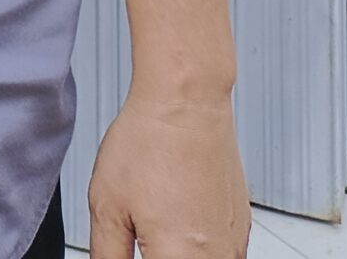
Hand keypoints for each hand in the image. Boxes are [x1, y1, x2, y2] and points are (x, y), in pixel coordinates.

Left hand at [87, 92, 248, 257]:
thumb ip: (107, 255)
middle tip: (139, 237)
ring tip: (153, 228)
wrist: (186, 103)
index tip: (127, 251)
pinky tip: (175, 224)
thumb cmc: (149, 143)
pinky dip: (197, 249)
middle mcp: (217, 258)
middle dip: (154, 257)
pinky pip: (219, 255)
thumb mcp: (106, 207)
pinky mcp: (241, 228)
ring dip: (175, 254)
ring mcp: (234, 243)